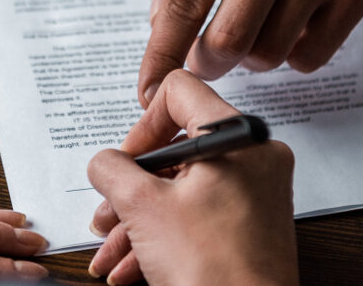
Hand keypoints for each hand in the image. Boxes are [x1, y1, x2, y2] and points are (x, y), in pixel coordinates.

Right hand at [87, 70, 297, 284]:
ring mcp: (257, 193)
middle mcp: (255, 159)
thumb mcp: (143, 208)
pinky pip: (200, 213)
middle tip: (108, 212)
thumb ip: (113, 169)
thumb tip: (105, 162)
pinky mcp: (252, 224)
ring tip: (110, 251)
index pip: (180, 93)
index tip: (126, 162)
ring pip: (183, 189)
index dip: (142, 126)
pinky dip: (164, 234)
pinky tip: (130, 265)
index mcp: (238, 138)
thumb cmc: (214, 272)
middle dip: (132, 188)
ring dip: (138, 219)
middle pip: (177, 149)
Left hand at [137, 0, 362, 105]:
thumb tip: (157, 22)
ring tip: (252, 23)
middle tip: (205, 55)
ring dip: (250, 55)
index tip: (147, 91)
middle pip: (227, 39)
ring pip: (269, 53)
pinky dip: (292, 55)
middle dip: (207, 62)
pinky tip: (289, 24)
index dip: (161, 55)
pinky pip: (312, 55)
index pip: (183, 3)